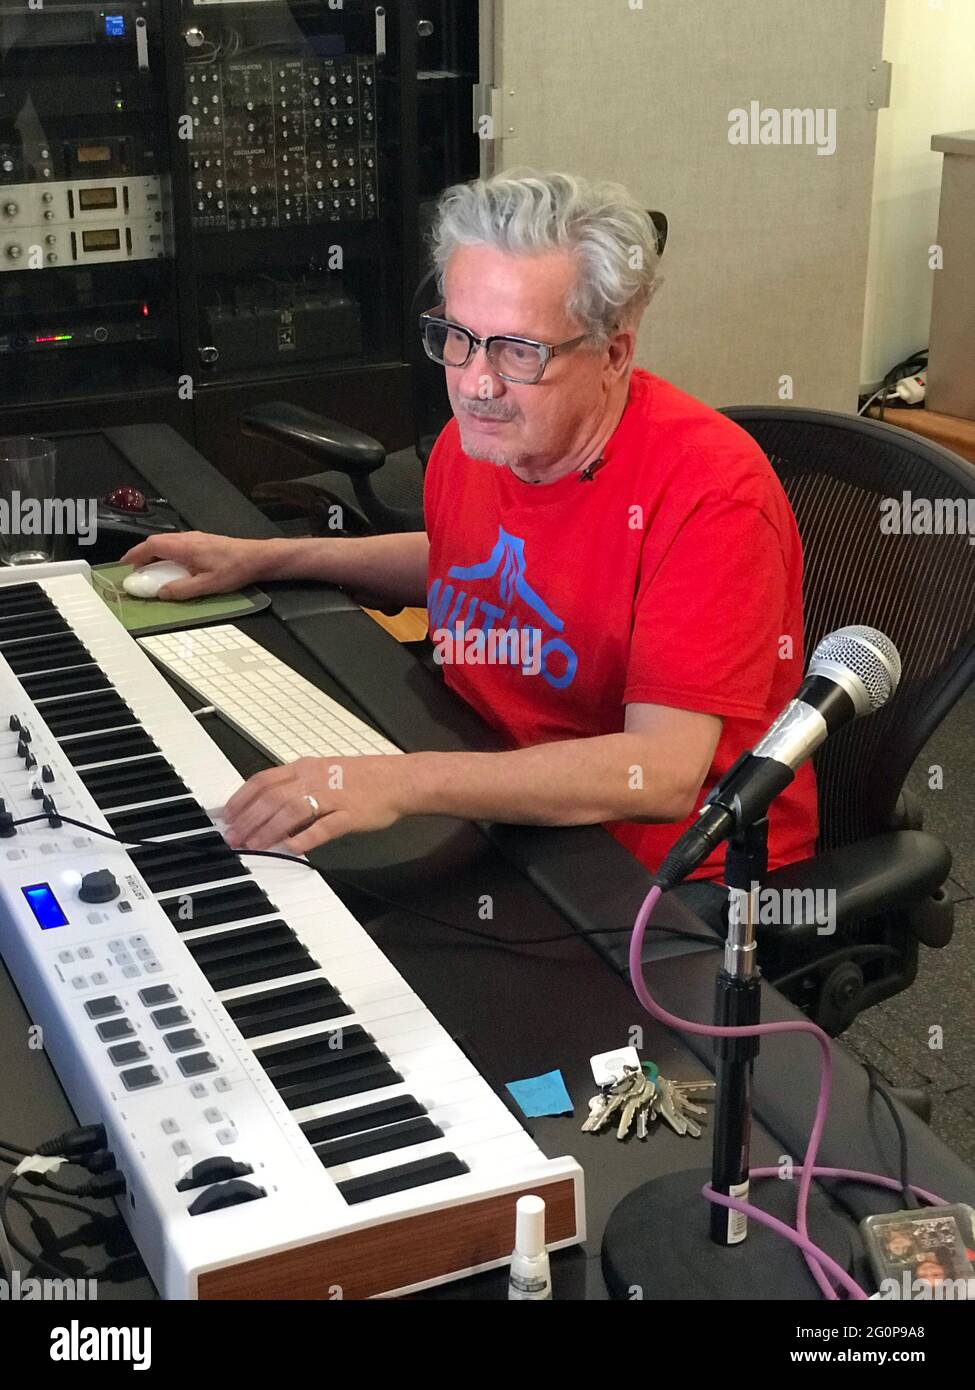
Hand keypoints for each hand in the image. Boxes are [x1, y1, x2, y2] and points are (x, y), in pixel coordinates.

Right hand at [118, 531, 275, 599]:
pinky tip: (170, 565)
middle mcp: (187, 538)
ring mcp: (195, 538)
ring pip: (166, 542)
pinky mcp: (202, 541)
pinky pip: (176, 544)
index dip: (134, 554)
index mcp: (185, 546)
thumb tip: (160, 593)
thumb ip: (182, 590)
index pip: (151, 546)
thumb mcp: (207, 585)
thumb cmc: (235, 569)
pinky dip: (166, 553)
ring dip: (154, 553)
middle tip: (134, 570)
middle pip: (156, 542)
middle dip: (141, 554)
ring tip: (149, 569)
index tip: (124, 565)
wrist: (257, 557)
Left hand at [222, 755, 416, 853]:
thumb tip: (267, 807)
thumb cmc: (361, 777)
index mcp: (305, 767)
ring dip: (269, 830)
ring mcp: (333, 796)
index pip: (264, 780)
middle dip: (248, 819)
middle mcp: (315, 779)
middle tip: (233, 837)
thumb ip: (296, 787)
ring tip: (253, 845)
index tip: (226, 815)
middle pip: (273, 798)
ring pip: (292, 811)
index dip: (242, 798)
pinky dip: (305, 838)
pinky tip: (291, 848)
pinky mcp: (350, 815)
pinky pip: (324, 827)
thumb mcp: (323, 773)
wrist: (399, 779)